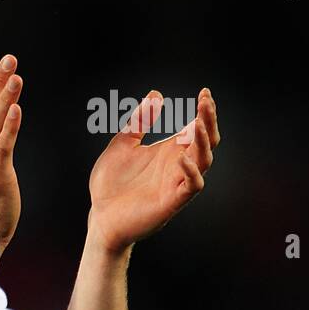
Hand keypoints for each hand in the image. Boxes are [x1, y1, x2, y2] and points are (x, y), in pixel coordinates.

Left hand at [87, 87, 219, 253]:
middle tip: (206, 102)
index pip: (196, 129)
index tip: (205, 93)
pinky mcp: (171, 202)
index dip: (205, 112)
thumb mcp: (123, 145)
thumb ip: (139, 122)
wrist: (99, 216)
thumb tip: (156, 94)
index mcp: (169, 151)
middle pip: (206, 142)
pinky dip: (190, 172)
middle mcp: (178, 166)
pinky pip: (191, 186)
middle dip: (208, 122)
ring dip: (203, 143)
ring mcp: (176, 183)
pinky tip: (182, 158)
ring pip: (203, 162)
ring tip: (197, 124)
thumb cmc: (111, 183)